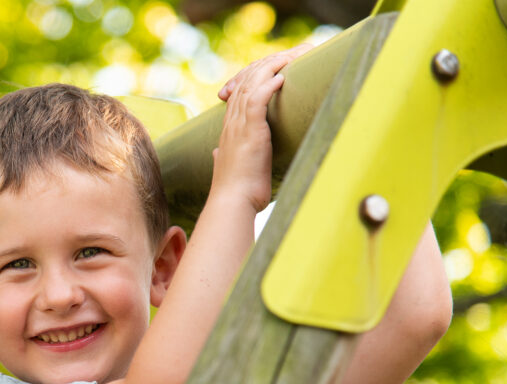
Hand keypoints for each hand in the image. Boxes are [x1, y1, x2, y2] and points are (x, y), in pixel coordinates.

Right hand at [210, 43, 312, 211]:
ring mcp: (238, 127)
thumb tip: (218, 155)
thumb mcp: (228, 168)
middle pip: (245, 82)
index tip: (271, 69)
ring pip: (251, 86)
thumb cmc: (235, 191)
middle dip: (264, 66)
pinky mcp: (249, 132)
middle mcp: (231, 124)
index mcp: (228, 130)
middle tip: (284, 56)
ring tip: (287, 59)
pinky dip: (269, 86)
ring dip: (270, 69)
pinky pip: (257, 100)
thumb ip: (223, 157)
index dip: (253, 77)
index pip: (238, 93)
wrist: (232, 203)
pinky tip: (282, 78)